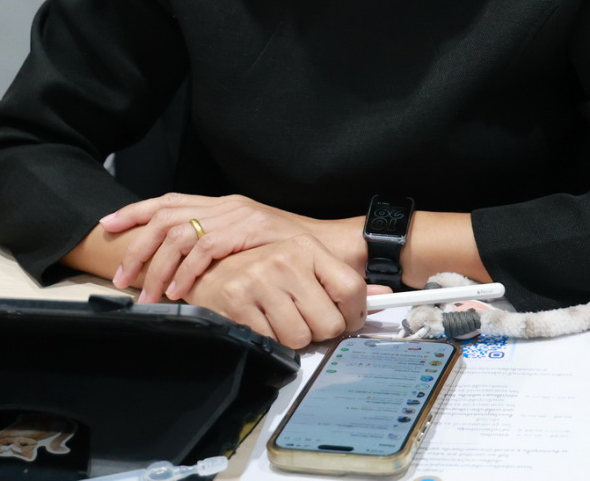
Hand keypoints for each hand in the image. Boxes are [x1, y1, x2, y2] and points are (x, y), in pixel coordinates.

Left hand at [101, 193, 336, 301]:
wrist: (327, 248)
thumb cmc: (286, 251)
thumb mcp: (245, 241)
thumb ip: (216, 243)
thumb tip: (179, 264)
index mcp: (220, 204)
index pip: (168, 201)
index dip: (135, 212)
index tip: (108, 225)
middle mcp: (224, 205)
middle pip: (166, 216)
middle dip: (137, 245)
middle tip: (122, 276)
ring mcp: (235, 216)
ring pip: (180, 233)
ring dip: (159, 266)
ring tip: (148, 294)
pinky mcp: (247, 231)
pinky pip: (206, 249)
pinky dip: (187, 271)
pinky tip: (179, 290)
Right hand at [181, 235, 378, 348]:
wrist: (207, 268)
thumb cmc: (260, 268)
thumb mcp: (302, 263)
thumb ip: (341, 280)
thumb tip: (382, 295)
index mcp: (306, 247)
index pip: (351, 288)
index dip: (354, 315)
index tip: (346, 320)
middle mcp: (285, 260)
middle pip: (328, 322)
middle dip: (319, 331)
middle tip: (305, 321)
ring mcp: (260, 281)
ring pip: (301, 338)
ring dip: (292, 339)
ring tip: (279, 320)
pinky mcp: (238, 303)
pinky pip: (273, 343)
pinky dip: (269, 341)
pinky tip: (261, 323)